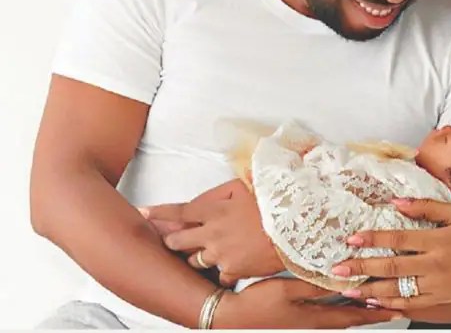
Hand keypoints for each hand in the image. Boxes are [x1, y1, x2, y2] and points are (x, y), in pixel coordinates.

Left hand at [142, 179, 281, 285]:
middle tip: (174, 239)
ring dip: (199, 255)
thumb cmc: (273, 203)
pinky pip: (219, 275)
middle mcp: (212, 234)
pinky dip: (224, 270)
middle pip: (178, 241)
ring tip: (212, 249)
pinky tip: (234, 263)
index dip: (159, 213)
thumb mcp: (245, 186)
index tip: (143, 213)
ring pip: (195, 260)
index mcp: (214, 210)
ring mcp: (221, 255)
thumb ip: (219, 192)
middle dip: (173, 239)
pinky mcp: (233, 271)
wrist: (295, 227)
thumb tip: (202, 200)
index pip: (179, 212)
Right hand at [213, 277, 402, 328]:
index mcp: (315, 318)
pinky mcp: (298, 324)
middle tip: (392, 307)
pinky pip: (326, 319)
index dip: (374, 312)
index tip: (393, 309)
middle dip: (371, 314)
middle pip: (349, 320)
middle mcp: (314, 325)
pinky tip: (342, 304)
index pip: (352, 315)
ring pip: (339, 320)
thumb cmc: (257, 304)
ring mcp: (306, 327)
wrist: (232, 319)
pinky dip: (340, 312)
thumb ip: (314, 284)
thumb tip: (338, 277)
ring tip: (374, 304)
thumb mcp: (287, 289)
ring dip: (357, 313)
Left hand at [332, 198, 450, 309]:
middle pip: (392, 266)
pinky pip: (412, 304)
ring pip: (398, 289)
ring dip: (371, 289)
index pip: (399, 239)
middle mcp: (436, 264)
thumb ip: (427, 206)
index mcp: (439, 240)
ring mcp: (438, 285)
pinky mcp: (442, 299)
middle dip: (362, 267)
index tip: (353, 239)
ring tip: (349, 289)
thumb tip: (397, 202)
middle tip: (339, 269)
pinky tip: (375, 302)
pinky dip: (392, 305)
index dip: (374, 239)